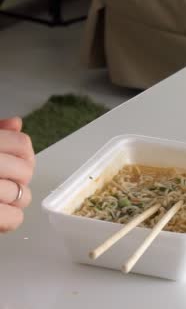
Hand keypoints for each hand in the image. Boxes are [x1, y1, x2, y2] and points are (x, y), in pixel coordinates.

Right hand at [0, 118, 33, 232]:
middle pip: (26, 170)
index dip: (21, 155)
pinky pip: (15, 217)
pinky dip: (8, 219)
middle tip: (0, 181)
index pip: (23, 144)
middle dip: (16, 179)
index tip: (8, 160)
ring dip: (12, 200)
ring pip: (23, 195)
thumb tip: (16, 123)